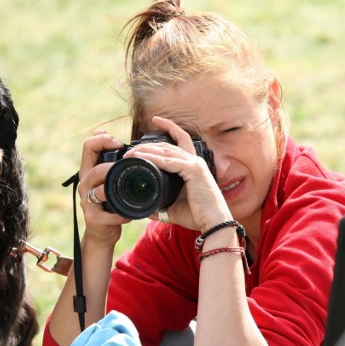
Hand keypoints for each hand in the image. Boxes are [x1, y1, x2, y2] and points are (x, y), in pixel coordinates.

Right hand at [78, 130, 131, 245]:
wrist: (101, 232)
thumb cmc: (107, 202)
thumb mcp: (104, 176)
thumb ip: (104, 156)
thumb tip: (101, 130)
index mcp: (88, 170)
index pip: (88, 146)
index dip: (103, 140)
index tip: (119, 143)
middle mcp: (84, 184)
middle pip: (94, 167)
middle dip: (112, 165)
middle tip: (129, 166)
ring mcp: (87, 201)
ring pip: (100, 190)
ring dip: (116, 188)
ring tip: (130, 189)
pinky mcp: (93, 218)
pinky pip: (109, 214)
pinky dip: (122, 214)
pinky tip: (130, 214)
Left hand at [124, 117, 230, 231]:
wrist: (213, 224)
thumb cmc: (198, 216)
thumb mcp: (174, 208)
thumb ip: (161, 205)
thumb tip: (147, 209)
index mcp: (192, 167)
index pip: (180, 141)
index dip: (169, 128)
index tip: (155, 120)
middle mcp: (195, 161)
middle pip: (169, 144)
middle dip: (148, 144)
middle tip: (131, 149)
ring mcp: (195, 164)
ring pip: (167, 150)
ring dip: (147, 150)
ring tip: (131, 153)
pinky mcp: (194, 171)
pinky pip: (169, 161)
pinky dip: (154, 159)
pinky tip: (141, 158)